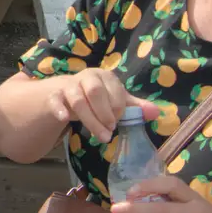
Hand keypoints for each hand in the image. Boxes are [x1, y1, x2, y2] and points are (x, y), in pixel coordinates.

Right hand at [47, 67, 162, 142]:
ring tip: (100, 136)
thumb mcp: (115, 100)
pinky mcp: (55, 96)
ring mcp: (69, 85)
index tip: (118, 121)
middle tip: (110, 130)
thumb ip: (134, 107)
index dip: (118, 109)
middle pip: (95, 92)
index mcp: (104, 76)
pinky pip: (55, 101)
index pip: (114, 91)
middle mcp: (87, 77)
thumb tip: (156, 112)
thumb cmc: (96, 98)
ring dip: (89, 120)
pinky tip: (65, 119)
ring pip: (77, 100)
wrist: (65, 93)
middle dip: (104, 114)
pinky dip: (60, 109)